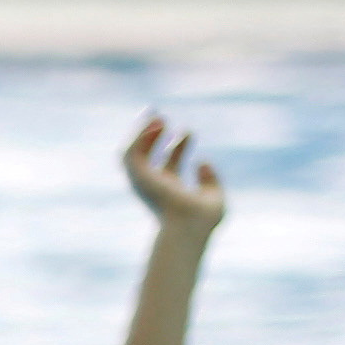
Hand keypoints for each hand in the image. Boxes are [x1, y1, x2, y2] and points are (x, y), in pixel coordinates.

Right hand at [121, 114, 224, 238]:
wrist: (188, 228)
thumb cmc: (201, 221)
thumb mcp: (214, 197)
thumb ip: (210, 181)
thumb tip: (202, 162)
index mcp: (170, 191)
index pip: (170, 164)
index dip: (179, 146)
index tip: (189, 132)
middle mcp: (154, 186)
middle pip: (147, 156)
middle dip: (151, 136)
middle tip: (161, 117)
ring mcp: (144, 182)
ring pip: (132, 153)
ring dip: (141, 133)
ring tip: (156, 116)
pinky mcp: (139, 177)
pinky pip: (131, 152)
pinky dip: (140, 136)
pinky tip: (155, 124)